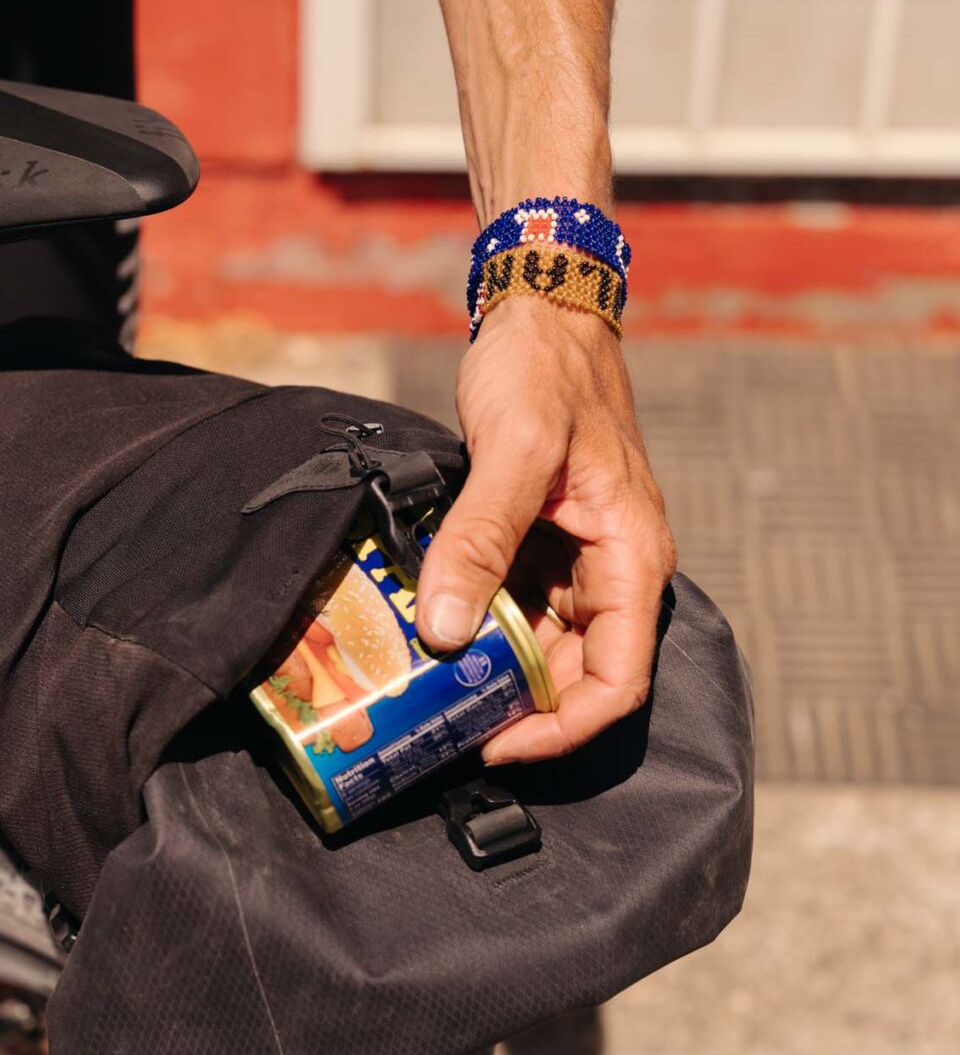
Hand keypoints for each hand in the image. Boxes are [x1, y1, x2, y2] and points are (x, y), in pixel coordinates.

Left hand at [416, 296, 676, 763]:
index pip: (617, 683)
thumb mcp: (512, 451)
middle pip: (574, 676)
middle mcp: (613, 571)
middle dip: (514, 707)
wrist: (540, 311)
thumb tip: (443, 630)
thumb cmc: (544, 371)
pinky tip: (426, 632)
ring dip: (489, 670)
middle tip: (439, 722)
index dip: (559, 729)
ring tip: (423, 685)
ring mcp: (576, 561)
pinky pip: (513, 608)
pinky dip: (476, 627)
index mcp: (632, 559)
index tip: (494, 743)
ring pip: (540, 647)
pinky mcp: (540, 545)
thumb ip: (478, 541)